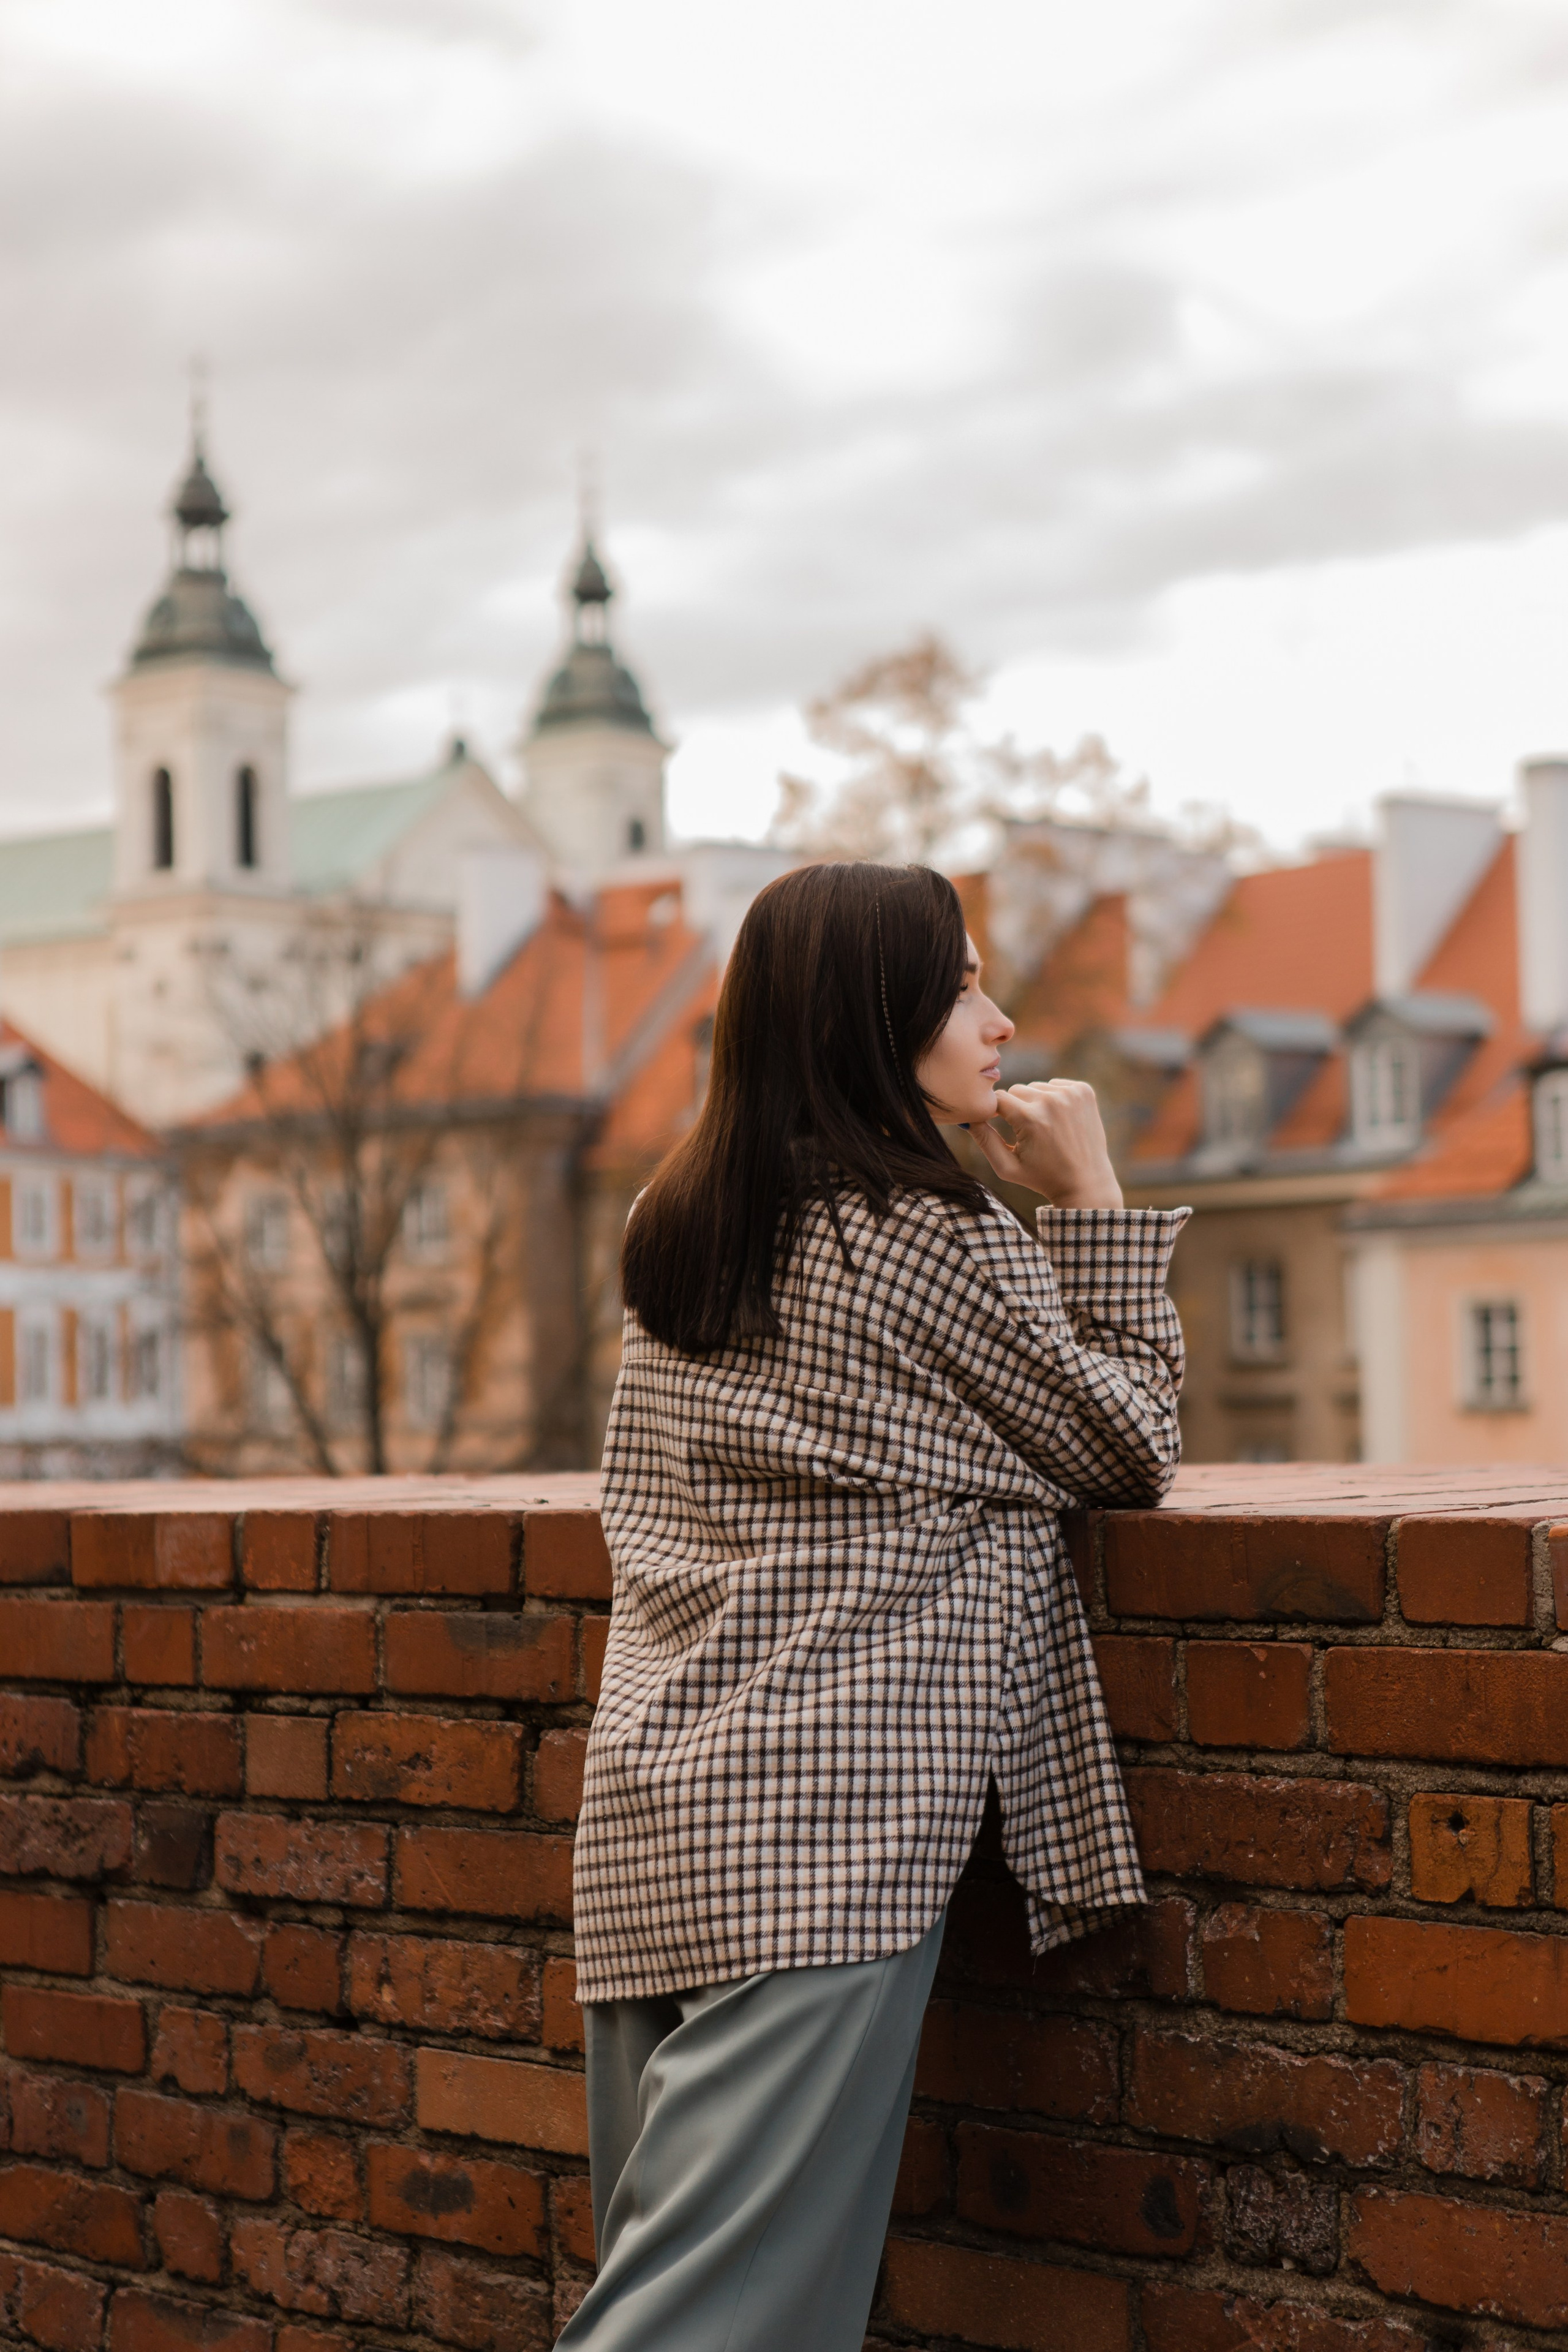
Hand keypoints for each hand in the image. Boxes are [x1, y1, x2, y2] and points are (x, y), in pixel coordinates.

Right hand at [972, 1078, 1123, 1207]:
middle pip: (1016, 1090)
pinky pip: (1056, 1085)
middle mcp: (1052, 1101)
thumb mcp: (1007, 1167)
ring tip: (1044, 1128)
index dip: (993, 1111)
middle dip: (1015, 1108)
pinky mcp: (1084, 1091)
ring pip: (1036, 1087)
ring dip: (1035, 1102)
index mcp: (1030, 1118)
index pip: (997, 1098)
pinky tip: (1059, 1120)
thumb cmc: (1043, 1178)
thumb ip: (984, 1140)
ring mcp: (1071, 1094)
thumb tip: (967, 1117)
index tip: (995, 1122)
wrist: (1086, 1183)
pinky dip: (1053, 1098)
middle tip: (1025, 1132)